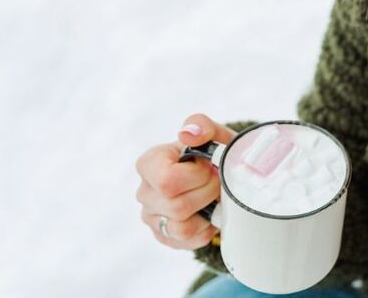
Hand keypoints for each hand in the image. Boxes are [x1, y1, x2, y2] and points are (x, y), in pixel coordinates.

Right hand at [134, 113, 235, 249]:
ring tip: (214, 195)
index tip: (207, 165)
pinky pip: (187, 241)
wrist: (222, 175)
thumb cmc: (214, 154)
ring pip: (181, 227)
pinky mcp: (164, 236)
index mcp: (149, 163)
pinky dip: (205, 228)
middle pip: (178, 206)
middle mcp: (145, 192)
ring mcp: (152, 217)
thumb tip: (188, 133)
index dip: (196, 176)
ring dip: (207, 211)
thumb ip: (201, 126)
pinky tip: (209, 212)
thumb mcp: (213, 135)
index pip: (168, 181)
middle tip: (217, 181)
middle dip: (207, 192)